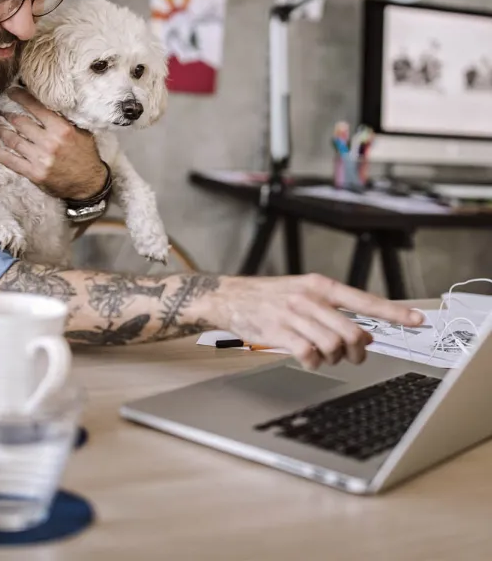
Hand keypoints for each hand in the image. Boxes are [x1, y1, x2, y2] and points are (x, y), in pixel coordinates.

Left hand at [0, 87, 106, 199]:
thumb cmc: (86, 155)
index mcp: (62, 129)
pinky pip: (10, 160)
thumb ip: (64, 120)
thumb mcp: (82, 132)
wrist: (89, 184)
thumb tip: (47, 104)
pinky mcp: (33, 173)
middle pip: (20, 122)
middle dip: (6, 113)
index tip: (11, 91)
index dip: (21, 97)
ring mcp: (40, 159)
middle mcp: (49, 142)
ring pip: (12, 139)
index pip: (36, 108)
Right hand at [212, 274, 423, 370]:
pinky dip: (313, 362)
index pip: (364, 300)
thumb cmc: (268, 296)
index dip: (393, 312)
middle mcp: (309, 298)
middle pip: (352, 332)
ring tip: (324, 355)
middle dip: (358, 351)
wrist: (229, 297)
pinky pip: (309, 354)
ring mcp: (293, 315)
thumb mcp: (303, 293)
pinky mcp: (278, 332)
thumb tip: (364, 333)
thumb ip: (332, 310)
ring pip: (333, 346)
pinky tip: (307, 357)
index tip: (418, 320)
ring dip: (334, 358)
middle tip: (352, 355)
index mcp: (319, 285)